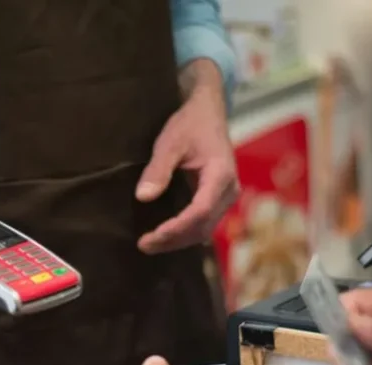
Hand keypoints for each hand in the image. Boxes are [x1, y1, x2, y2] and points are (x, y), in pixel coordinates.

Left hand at [136, 61, 237, 254]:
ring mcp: (226, 197)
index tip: (153, 235)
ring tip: (150, 244)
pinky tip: (164, 236)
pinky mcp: (219, 199)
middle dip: (174, 240)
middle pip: (203, 226)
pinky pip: (204, 223)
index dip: (177, 227)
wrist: (208, 113)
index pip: (200, 210)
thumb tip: (142, 197)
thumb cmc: (190, 124)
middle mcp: (229, 190)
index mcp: (220, 175)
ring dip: (178, 240)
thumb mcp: (169, 142)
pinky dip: (184, 232)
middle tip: (144, 245)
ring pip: (205, 229)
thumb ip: (158, 169)